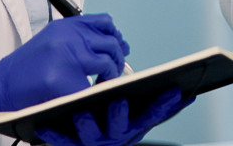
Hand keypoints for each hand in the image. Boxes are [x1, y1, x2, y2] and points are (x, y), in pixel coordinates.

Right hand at [0, 14, 130, 136]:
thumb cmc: (23, 70)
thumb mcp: (50, 42)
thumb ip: (74, 38)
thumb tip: (108, 43)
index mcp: (64, 26)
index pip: (104, 22)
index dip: (115, 35)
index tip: (119, 46)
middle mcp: (67, 36)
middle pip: (110, 42)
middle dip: (118, 57)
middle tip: (116, 70)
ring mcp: (66, 55)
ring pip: (107, 61)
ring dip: (112, 74)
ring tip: (106, 82)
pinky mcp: (64, 79)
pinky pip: (94, 85)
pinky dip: (99, 91)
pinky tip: (93, 94)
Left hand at [36, 88, 193, 145]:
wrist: (89, 141)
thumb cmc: (116, 123)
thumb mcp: (138, 114)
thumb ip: (160, 106)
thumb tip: (186, 93)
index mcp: (133, 125)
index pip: (152, 115)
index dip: (164, 105)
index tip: (171, 91)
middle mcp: (115, 135)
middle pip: (119, 128)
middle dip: (119, 116)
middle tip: (119, 101)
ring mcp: (94, 141)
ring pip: (90, 137)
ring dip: (88, 126)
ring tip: (81, 114)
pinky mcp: (72, 144)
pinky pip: (62, 142)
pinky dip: (54, 135)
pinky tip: (45, 125)